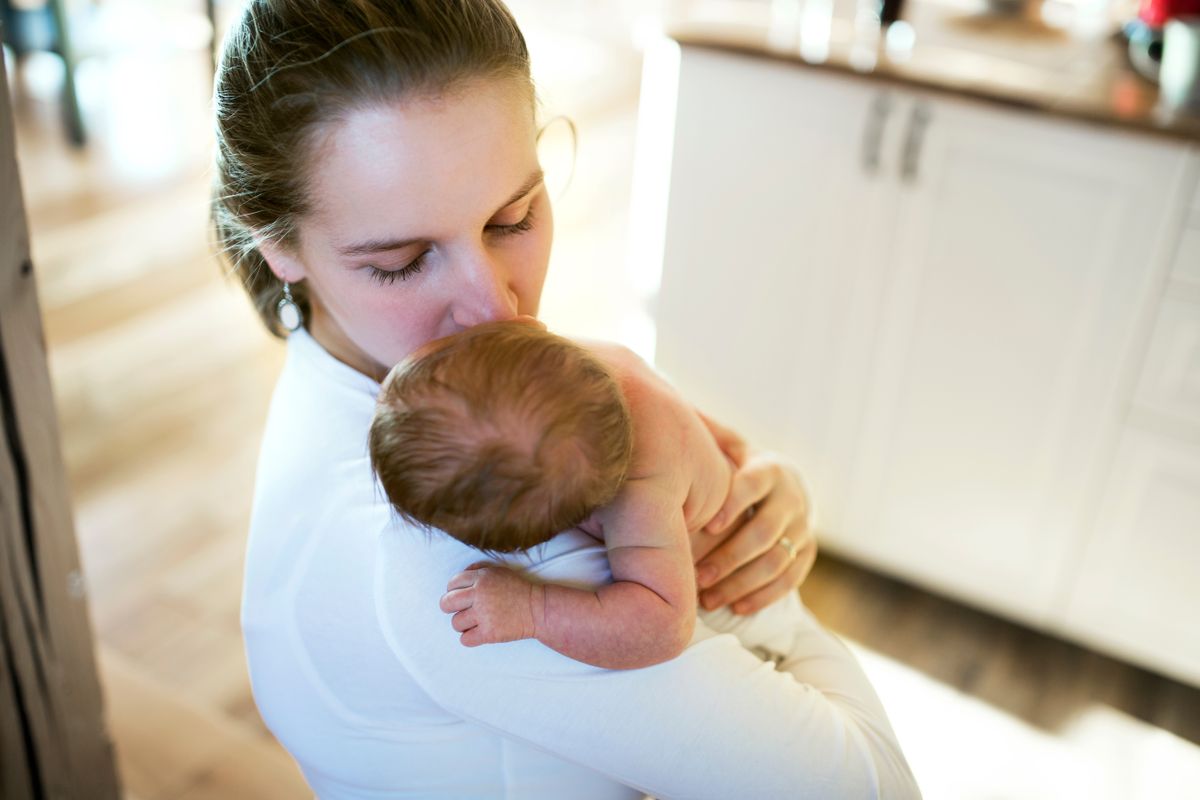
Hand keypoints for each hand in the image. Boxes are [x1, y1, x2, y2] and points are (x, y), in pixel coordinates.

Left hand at [440, 562, 541, 646]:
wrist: (538, 608)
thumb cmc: (518, 589)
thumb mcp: (498, 571)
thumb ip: (478, 570)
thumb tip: (461, 576)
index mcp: (482, 578)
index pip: (452, 584)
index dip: (453, 591)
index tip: (461, 597)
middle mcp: (480, 595)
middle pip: (446, 603)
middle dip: (450, 607)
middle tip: (462, 610)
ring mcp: (484, 615)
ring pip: (455, 623)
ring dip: (463, 624)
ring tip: (475, 622)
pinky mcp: (489, 633)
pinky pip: (465, 639)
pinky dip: (470, 638)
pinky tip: (478, 633)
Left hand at [692, 452, 816, 614]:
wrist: (785, 484)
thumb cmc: (741, 467)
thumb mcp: (731, 447)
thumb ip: (710, 436)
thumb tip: (680, 408)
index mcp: (771, 469)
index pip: (754, 486)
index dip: (734, 505)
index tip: (709, 525)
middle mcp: (792, 499)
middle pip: (764, 532)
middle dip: (729, 557)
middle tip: (698, 576)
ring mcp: (803, 527)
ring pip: (776, 560)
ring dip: (741, 583)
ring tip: (708, 598)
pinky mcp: (807, 553)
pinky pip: (790, 579)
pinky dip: (763, 595)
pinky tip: (736, 608)